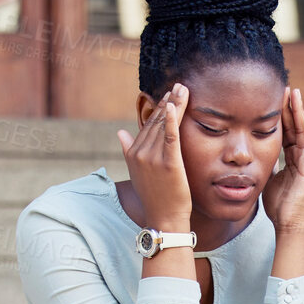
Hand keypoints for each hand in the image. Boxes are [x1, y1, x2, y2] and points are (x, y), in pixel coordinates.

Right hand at [117, 83, 191, 230]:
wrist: (164, 218)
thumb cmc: (155, 197)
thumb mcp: (137, 172)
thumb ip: (128, 150)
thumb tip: (120, 132)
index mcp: (133, 153)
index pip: (148, 124)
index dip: (160, 108)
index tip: (169, 95)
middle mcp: (141, 153)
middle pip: (157, 121)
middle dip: (169, 101)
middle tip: (180, 86)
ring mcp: (154, 158)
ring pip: (164, 125)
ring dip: (175, 105)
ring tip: (183, 90)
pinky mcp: (169, 164)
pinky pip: (170, 138)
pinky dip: (172, 121)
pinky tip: (175, 106)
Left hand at [263, 86, 303, 234]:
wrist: (289, 225)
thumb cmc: (280, 206)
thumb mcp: (268, 179)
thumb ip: (266, 164)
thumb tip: (256, 155)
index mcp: (292, 159)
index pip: (287, 132)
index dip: (282, 116)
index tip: (274, 98)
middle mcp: (303, 158)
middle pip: (297, 127)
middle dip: (291, 108)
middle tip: (285, 88)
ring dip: (301, 112)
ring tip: (296, 94)